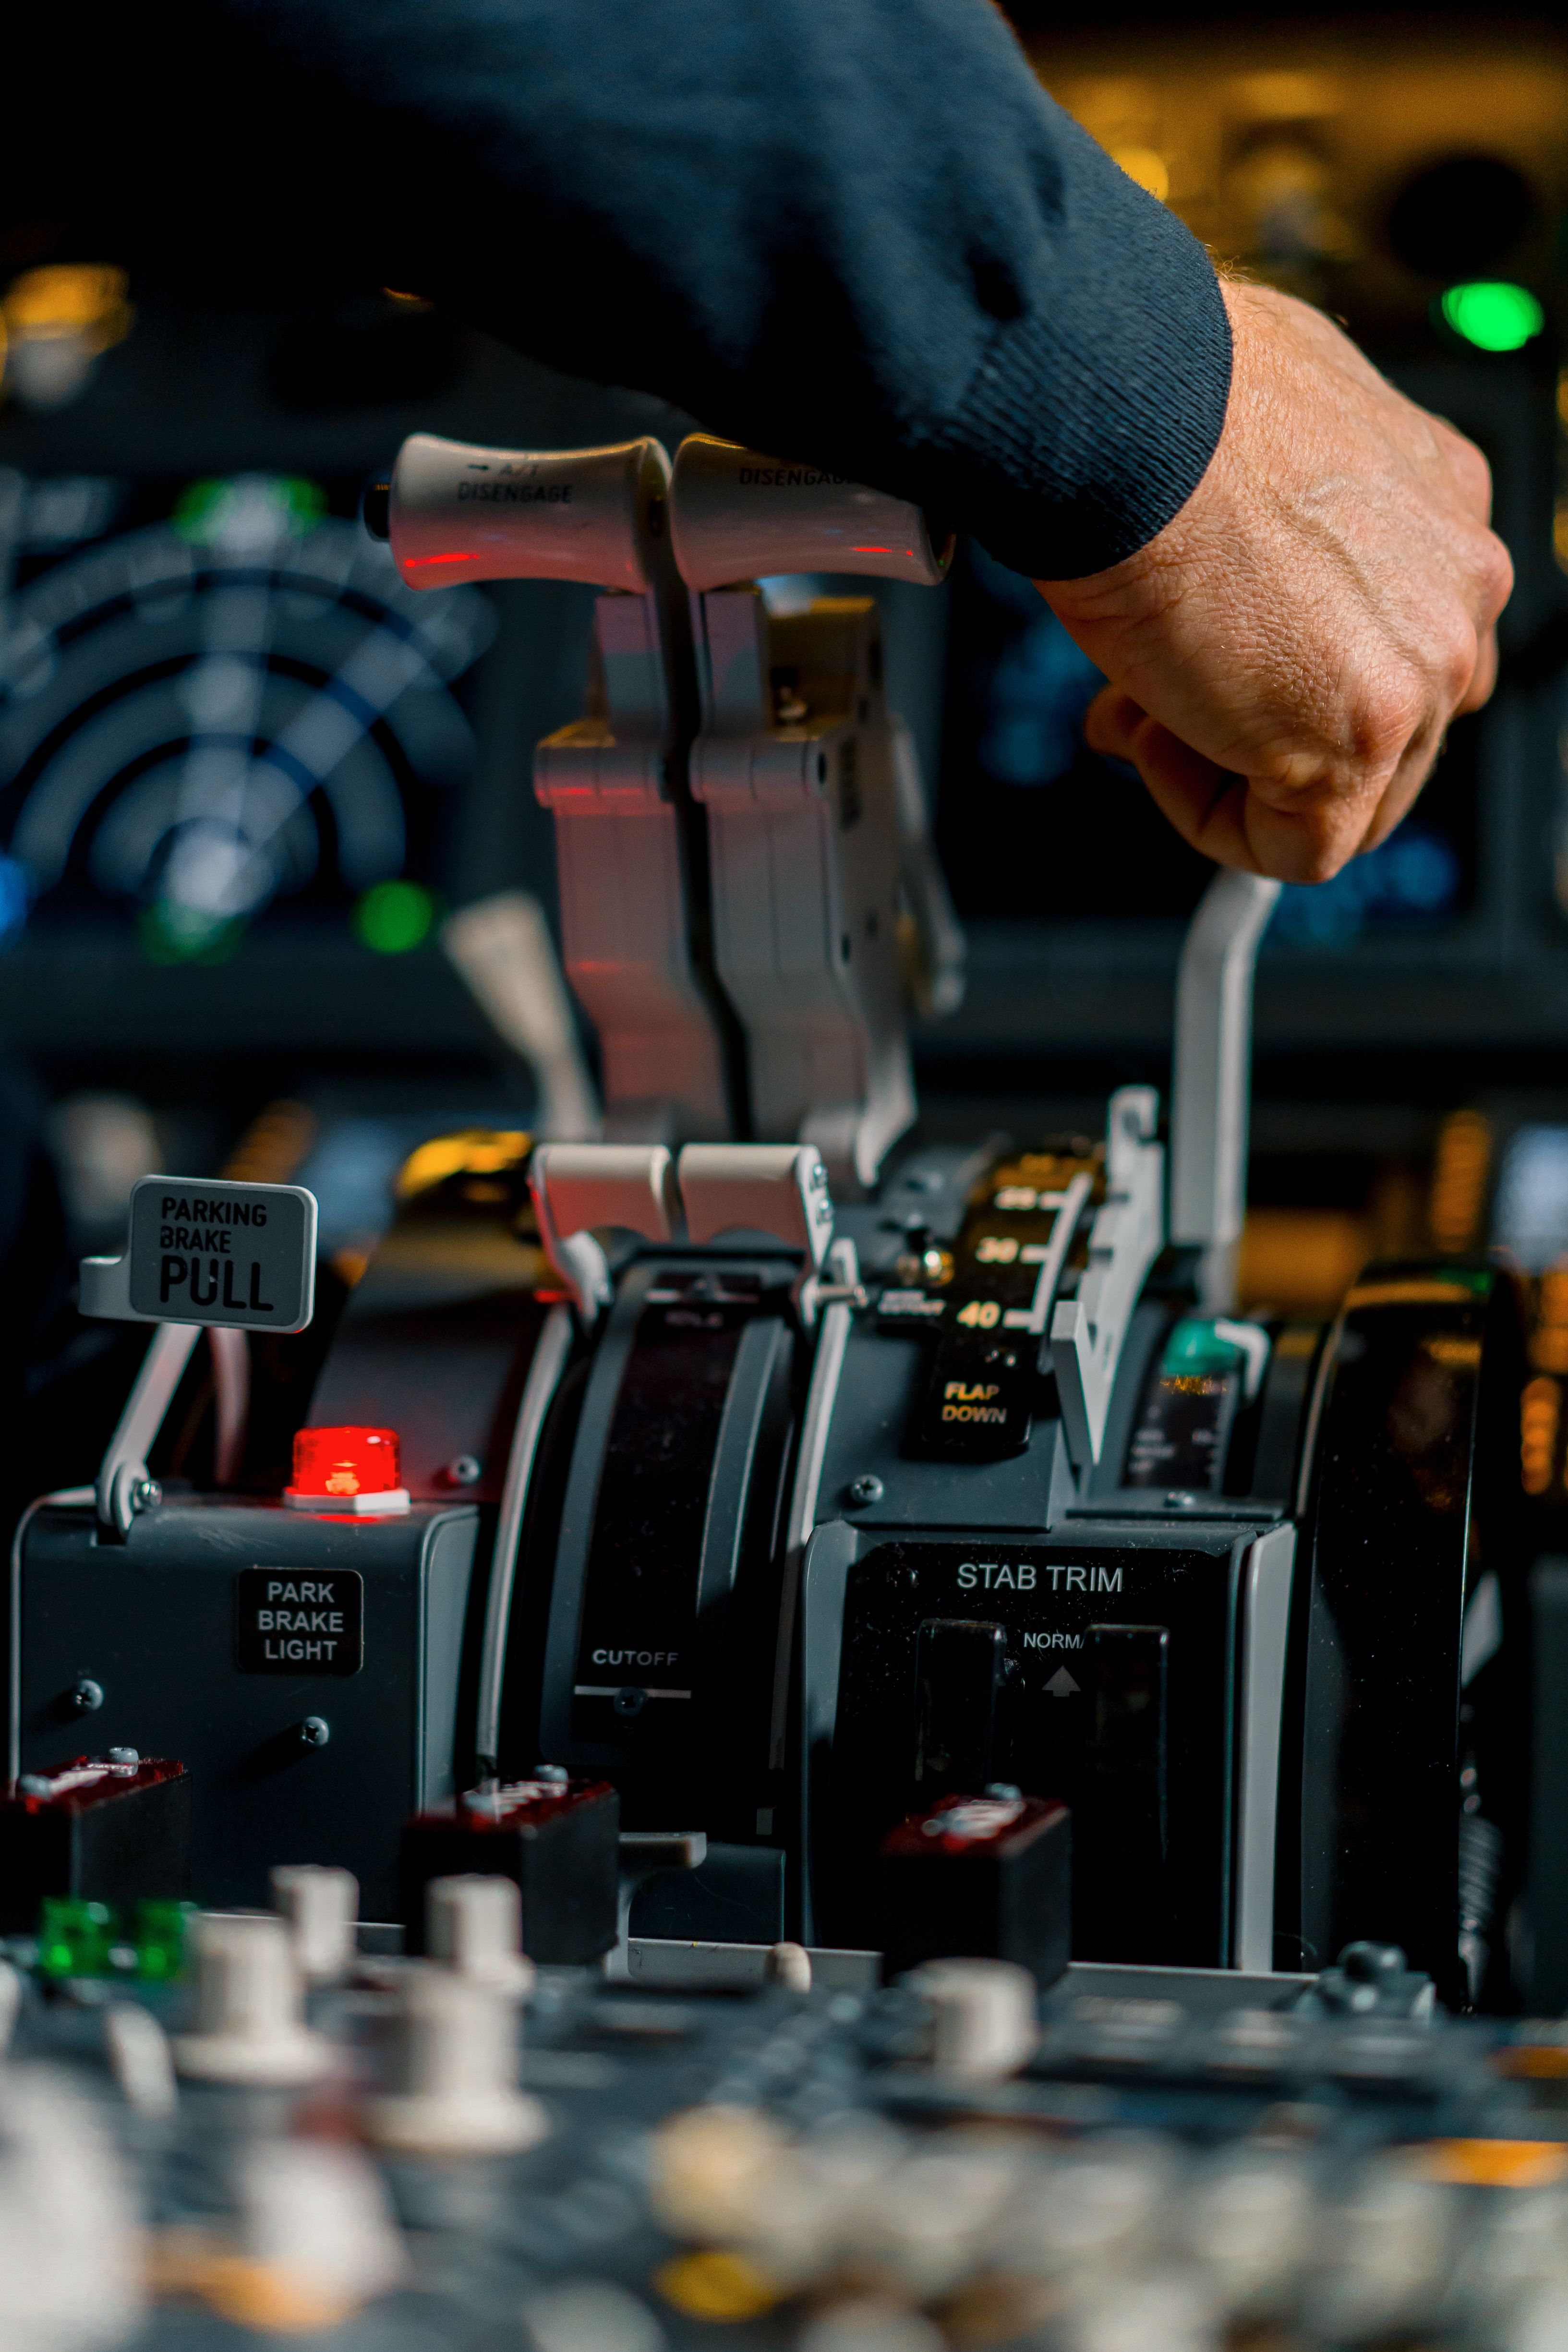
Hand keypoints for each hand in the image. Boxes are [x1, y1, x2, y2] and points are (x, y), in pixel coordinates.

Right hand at [1036, 279, 1512, 881]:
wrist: (1124, 409)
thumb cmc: (1156, 406)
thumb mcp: (1241, 453)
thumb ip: (1266, 537)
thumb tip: (1207, 611)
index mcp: (1437, 503)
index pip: (1398, 645)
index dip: (1287, 679)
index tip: (1204, 666)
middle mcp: (1456, 581)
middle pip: (1390, 734)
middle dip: (1262, 735)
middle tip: (1152, 699)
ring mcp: (1422, 662)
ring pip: (1352, 800)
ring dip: (1232, 772)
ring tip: (1141, 704)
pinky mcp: (1363, 735)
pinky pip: (1299, 850)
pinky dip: (1211, 821)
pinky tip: (1151, 736)